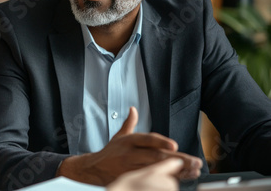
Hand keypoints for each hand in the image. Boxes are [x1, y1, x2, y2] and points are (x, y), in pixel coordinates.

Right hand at [56, 107, 201, 185]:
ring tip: (192, 170)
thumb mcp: (119, 136)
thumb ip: (129, 123)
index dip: (160, 141)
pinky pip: (153, 180)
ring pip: (158, 170)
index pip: (146, 140)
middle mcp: (131, 155)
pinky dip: (168, 180)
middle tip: (194, 161)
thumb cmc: (111, 153)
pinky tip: (182, 178)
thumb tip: (133, 110)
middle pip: (156, 156)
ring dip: (177, 171)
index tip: (174, 145)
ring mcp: (133, 169)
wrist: (95, 169)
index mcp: (129, 141)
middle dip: (176, 160)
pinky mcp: (134, 179)